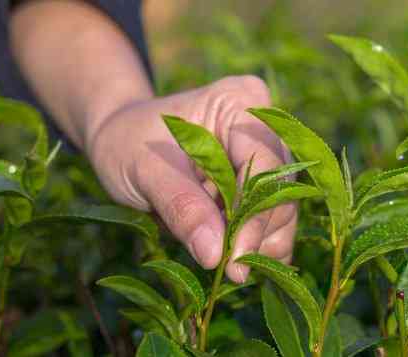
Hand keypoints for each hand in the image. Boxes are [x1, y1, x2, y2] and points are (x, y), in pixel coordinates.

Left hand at [86, 76, 295, 282]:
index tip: (234, 261)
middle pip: (281, 191)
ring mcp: (269, 156)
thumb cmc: (129, 141)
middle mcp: (265, 126)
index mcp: (241, 102)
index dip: (254, 215)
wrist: (124, 139)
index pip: (264, 165)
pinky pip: (274, 221)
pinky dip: (258, 247)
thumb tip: (217, 254)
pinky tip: (235, 262)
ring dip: (259, 245)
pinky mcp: (264, 184)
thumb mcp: (144, 169)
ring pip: (284, 211)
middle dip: (256, 235)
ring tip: (227, 267)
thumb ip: (181, 206)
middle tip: (229, 272)